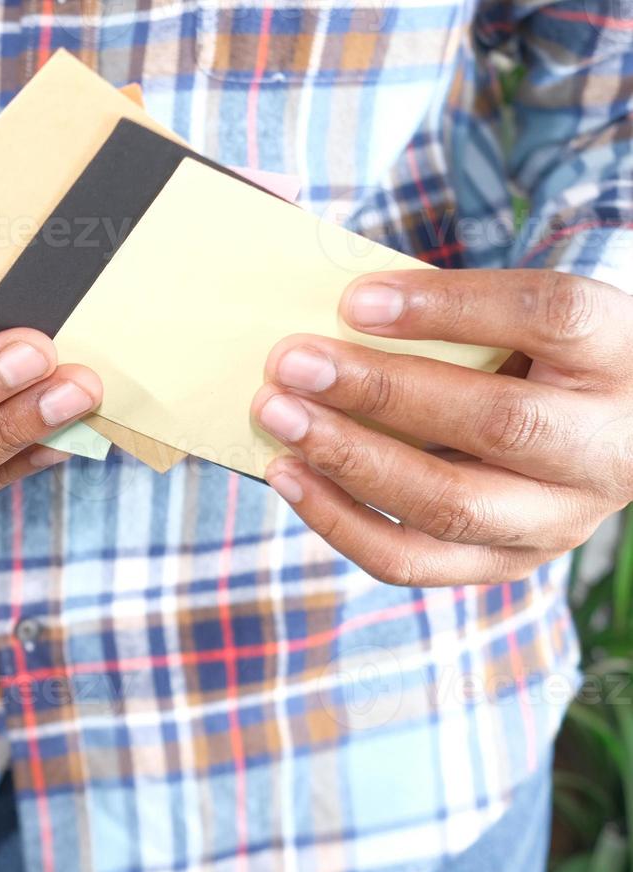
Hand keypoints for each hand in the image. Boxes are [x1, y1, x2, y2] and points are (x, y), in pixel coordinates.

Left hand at [253, 269, 632, 586]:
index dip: (449, 307)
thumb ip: (450, 311)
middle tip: (291, 363)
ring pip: (450, 505)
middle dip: (380, 392)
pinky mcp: (509, 564)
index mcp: (617, 353)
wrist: (602, 436)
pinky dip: (339, 521)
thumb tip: (335, 308)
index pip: (548, 317)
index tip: (355, 300)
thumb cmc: (533, 356)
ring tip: (279, 418)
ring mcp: (561, 518)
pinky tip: (290, 476)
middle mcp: (606, 446)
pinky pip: (413, 560)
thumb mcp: (522, 319)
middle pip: (497, 423)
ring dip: (350, 461)